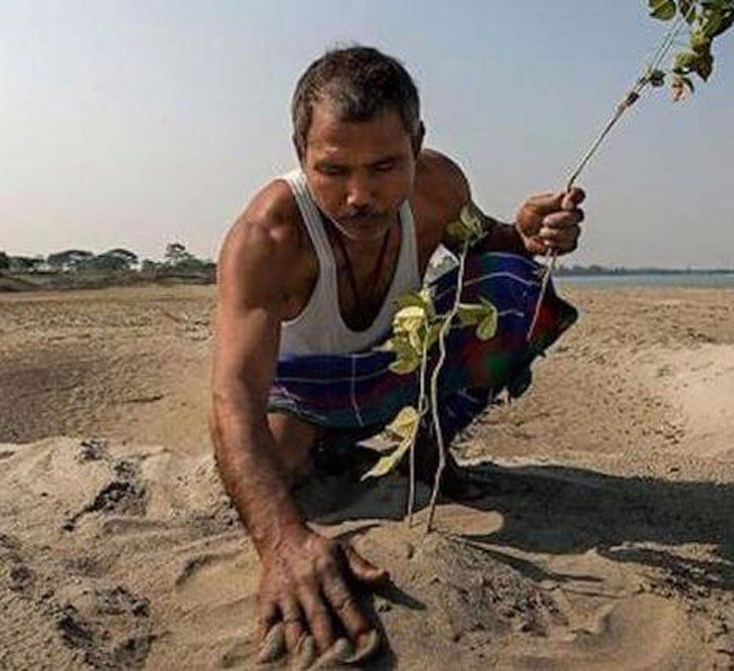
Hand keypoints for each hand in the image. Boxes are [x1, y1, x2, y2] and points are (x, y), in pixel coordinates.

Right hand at [256, 527, 387, 666]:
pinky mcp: (266, 602)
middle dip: (329, 644)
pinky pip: (265, 625)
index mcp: (328, 573)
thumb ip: (363, 568)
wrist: (281, 537)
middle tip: (342, 662)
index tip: (368, 644)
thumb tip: (385, 577)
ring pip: (293, 627)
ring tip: (311, 665)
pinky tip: (274, 661)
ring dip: (302, 648)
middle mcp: (306, 585)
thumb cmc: (318, 550)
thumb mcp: (343, 551)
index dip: (356, 623)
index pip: (344, 602)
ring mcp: (285, 595)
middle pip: (318, 619)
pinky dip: (268, 644)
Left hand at [514, 187, 584, 255]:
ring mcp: (571, 231)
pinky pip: (569, 245)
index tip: (566, 203)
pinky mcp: (568, 245)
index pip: (578, 195)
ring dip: (556, 234)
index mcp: (564, 201)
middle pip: (578, 215)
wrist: (520, 235)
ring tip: (542, 233)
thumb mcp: (532, 204)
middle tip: (546, 221)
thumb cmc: (528, 216)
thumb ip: (549, 200)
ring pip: (574, 232)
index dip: (576, 197)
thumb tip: (563, 194)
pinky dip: (556, 244)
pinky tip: (546, 242)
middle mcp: (570, 215)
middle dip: (562, 219)